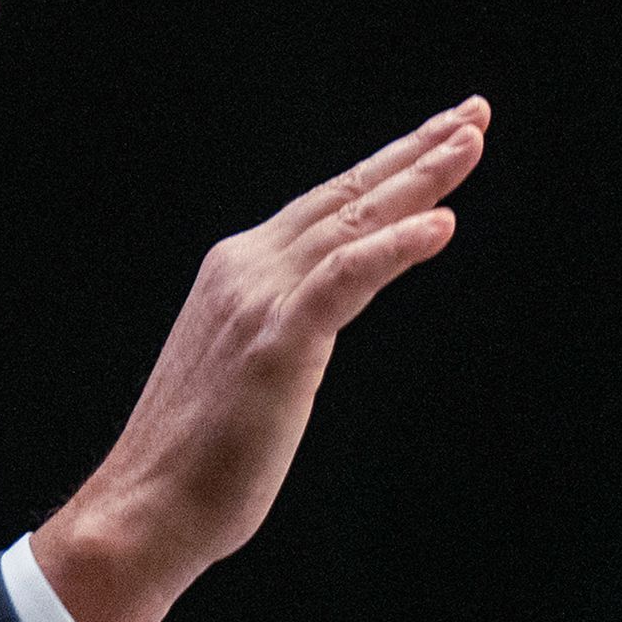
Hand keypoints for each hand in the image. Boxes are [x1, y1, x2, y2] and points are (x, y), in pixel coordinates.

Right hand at [32, 98, 488, 621]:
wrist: (146, 508)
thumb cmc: (198, 460)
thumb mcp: (247, 370)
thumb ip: (283, 328)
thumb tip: (321, 316)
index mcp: (237, 272)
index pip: (328, 205)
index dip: (389, 168)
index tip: (442, 136)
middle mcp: (245, 269)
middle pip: (347, 196)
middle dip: (416, 152)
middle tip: (475, 113)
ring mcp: (258, 301)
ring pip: (353, 224)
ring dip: (418, 180)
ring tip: (469, 142)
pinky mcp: (276, 342)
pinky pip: (345, 279)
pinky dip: (395, 246)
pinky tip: (441, 224)